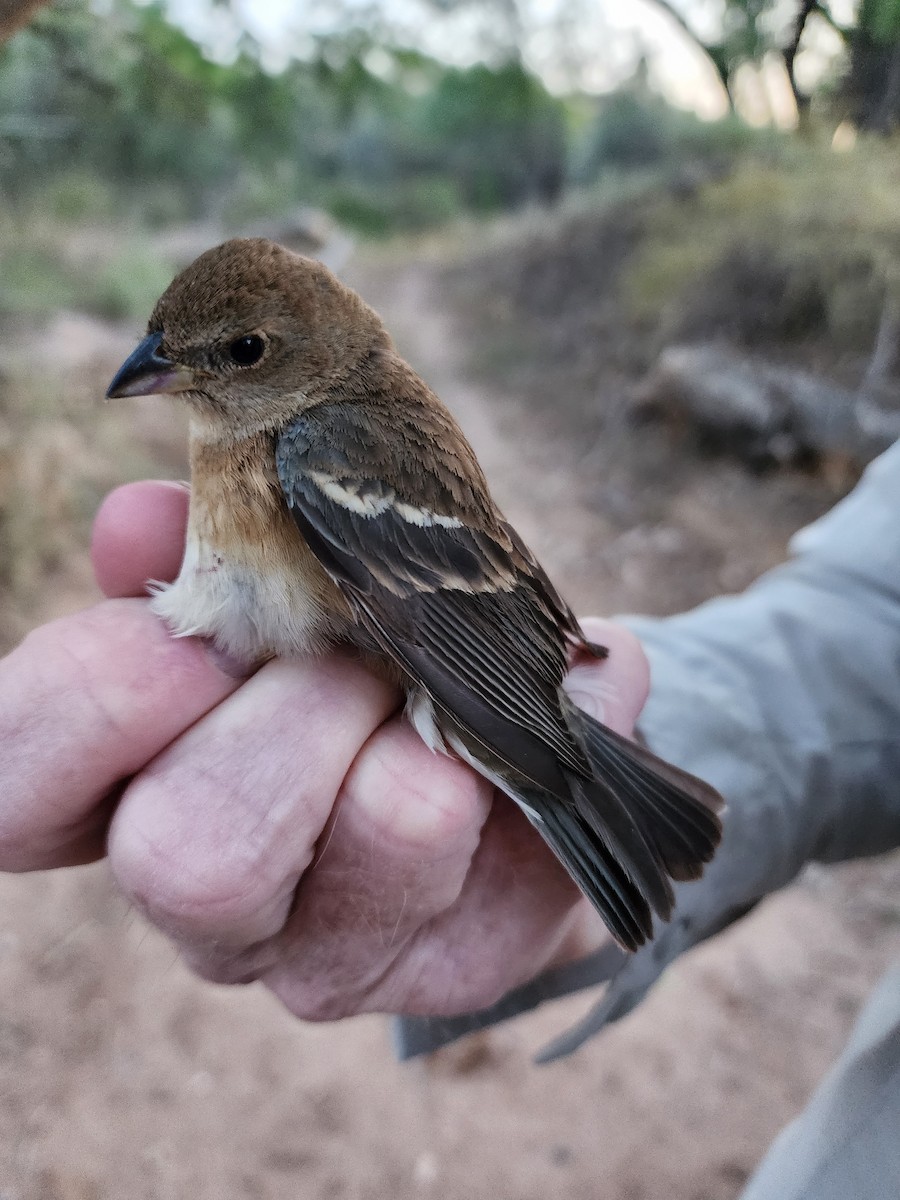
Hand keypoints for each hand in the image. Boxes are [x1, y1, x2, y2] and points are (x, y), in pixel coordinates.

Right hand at [0, 482, 650, 1019]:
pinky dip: (551, 737)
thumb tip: (138, 526)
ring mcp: (334, 950)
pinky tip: (565, 692)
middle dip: (293, 711)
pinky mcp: (458, 963)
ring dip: (417, 730)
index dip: (83, 708)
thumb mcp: (265, 559)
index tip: (172, 630)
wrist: (494, 729)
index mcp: (126, 793)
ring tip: (436, 683)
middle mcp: (210, 895)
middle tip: (348, 647)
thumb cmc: (348, 631)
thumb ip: (201, 536)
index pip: (21, 795)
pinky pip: (512, 868)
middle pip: (193, 851)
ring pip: (368, 858)